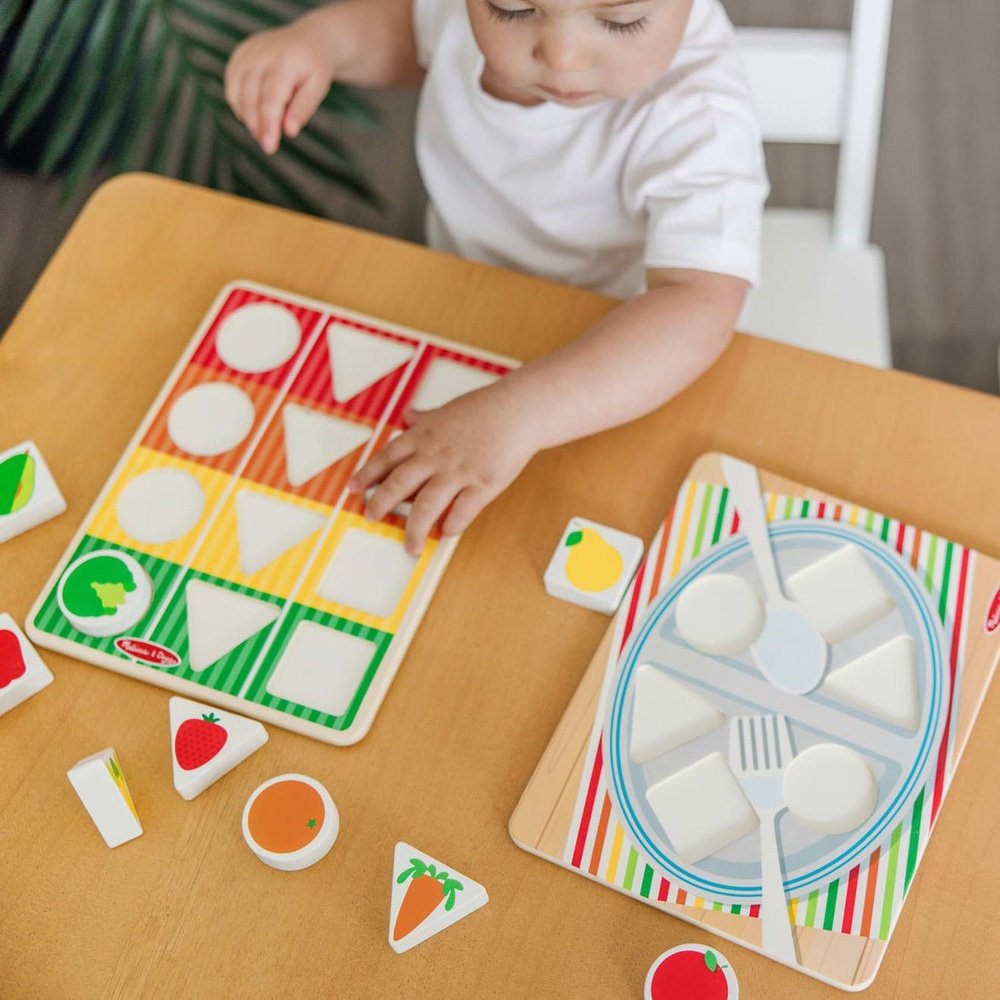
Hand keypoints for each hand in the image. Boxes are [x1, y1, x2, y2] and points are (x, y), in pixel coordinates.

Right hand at [225, 18, 336, 153]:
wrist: (309, 40)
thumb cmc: (315, 69)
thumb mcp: (319, 87)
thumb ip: (303, 108)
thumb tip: (289, 132)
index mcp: (286, 60)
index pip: (272, 97)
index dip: (268, 124)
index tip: (269, 147)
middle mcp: (262, 53)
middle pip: (251, 98)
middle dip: (257, 126)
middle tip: (268, 146)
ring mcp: (248, 52)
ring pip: (237, 93)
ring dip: (247, 118)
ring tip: (264, 131)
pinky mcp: (239, 54)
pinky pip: (232, 85)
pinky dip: (239, 105)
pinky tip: (253, 115)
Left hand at [349, 385, 536, 554]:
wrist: (519, 410)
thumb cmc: (486, 408)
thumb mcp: (447, 410)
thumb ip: (425, 418)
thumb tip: (409, 416)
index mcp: (425, 437)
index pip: (388, 457)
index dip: (368, 474)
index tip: (355, 488)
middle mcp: (436, 456)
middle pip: (399, 484)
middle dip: (381, 504)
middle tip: (371, 518)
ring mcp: (459, 471)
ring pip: (427, 505)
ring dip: (414, 529)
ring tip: (409, 546)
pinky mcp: (483, 483)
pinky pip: (462, 510)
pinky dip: (452, 525)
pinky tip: (445, 534)